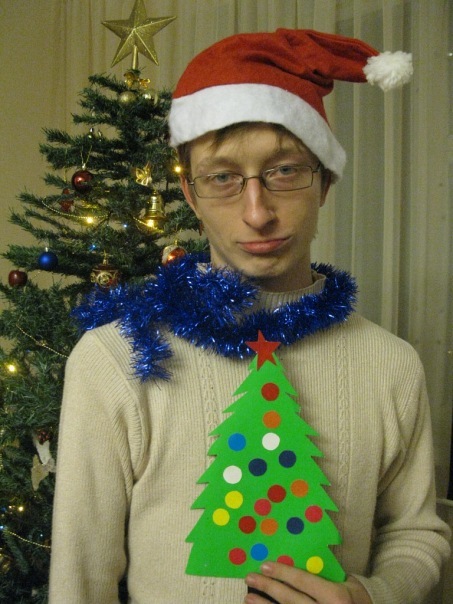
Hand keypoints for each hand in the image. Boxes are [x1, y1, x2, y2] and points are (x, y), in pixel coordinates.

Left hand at [244, 562, 371, 603]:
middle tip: (250, 577)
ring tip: (249, 598)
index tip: (265, 564)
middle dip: (268, 587)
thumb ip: (323, 575)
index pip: (303, 581)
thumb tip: (295, 560)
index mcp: (334, 597)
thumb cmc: (357, 597)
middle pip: (290, 599)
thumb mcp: (345, 583)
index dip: (282, 573)